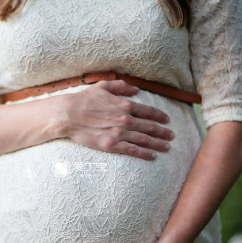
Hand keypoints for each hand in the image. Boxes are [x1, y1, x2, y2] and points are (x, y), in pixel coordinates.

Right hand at [58, 80, 174, 160]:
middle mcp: (125, 119)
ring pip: (144, 140)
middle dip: (163, 132)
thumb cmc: (83, 100)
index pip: (148, 111)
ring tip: (167, 147)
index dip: (160, 116)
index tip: (167, 120)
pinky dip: (145, 153)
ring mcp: (120, 133)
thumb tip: (136, 89)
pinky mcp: (112, 145)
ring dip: (158, 144)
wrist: (69, 115)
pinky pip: (132, 150)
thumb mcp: (103, 86)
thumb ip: (121, 86)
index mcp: (124, 105)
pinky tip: (153, 156)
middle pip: (150, 127)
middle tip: (172, 136)